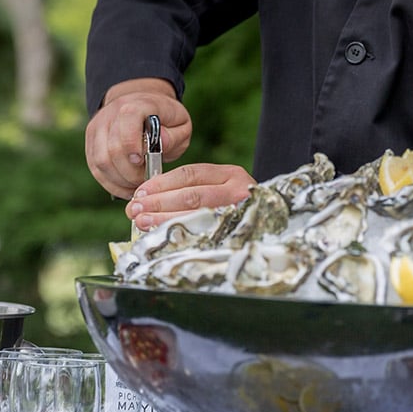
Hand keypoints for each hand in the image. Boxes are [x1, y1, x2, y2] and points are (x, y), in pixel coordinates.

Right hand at [85, 78, 192, 198]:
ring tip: (137, 185)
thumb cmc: (165, 120)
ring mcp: (97, 128)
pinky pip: (96, 169)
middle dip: (131, 172)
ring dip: (120, 180)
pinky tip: (126, 188)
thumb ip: (174, 136)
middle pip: (113, 149)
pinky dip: (111, 183)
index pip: (127, 119)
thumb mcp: (180, 124)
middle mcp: (112, 114)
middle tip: (146, 180)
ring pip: (101, 162)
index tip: (142, 161)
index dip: (132, 144)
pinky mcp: (91, 143)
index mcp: (136, 104)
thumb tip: (160, 142)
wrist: (141, 106)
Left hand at [127, 162, 256, 229]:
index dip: (161, 184)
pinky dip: (181, 235)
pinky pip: (204, 235)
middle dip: (158, 203)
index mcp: (231, 174)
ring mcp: (241, 213)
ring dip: (164, 218)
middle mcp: (239, 190)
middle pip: (191, 195)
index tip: (139, 193)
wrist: (278, 224)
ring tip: (142, 222)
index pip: (190, 175)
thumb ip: (192, 190)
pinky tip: (163, 236)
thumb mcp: (220, 190)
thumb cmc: (237, 208)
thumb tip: (148, 201)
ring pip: (196, 214)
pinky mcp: (240, 234)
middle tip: (134, 210)